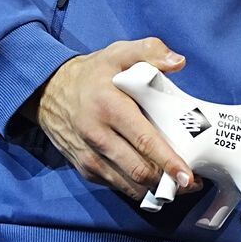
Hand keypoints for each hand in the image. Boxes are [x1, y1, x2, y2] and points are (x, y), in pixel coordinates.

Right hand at [25, 38, 194, 202]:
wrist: (48, 91)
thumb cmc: (93, 73)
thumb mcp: (118, 53)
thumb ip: (150, 51)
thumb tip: (178, 62)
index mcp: (110, 107)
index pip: (144, 140)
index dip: (168, 161)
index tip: (187, 176)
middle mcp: (97, 136)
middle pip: (137, 169)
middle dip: (167, 181)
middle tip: (192, 183)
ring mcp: (88, 155)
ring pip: (126, 183)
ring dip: (153, 190)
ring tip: (178, 188)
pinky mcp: (84, 167)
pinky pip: (114, 184)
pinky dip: (135, 189)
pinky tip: (154, 186)